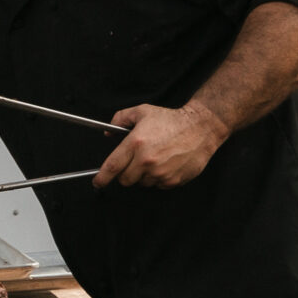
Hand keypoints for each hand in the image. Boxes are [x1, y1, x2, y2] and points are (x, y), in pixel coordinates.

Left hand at [95, 103, 229, 188]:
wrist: (200, 128)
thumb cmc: (171, 120)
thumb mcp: (142, 111)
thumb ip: (121, 119)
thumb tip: (108, 133)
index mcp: (136, 143)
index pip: (113, 166)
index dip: (102, 177)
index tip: (97, 182)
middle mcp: (147, 160)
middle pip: (125, 179)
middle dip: (126, 173)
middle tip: (135, 161)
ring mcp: (161, 172)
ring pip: (142, 183)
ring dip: (143, 175)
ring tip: (154, 159)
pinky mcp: (173, 180)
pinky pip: (158, 185)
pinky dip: (158, 178)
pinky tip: (165, 164)